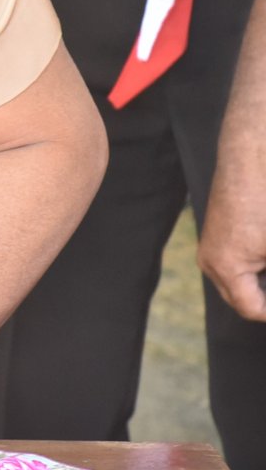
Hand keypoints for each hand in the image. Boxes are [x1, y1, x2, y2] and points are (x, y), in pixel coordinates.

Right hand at [199, 159, 265, 320]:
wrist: (250, 160)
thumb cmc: (263, 201)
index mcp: (225, 267)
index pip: (251, 309)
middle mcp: (210, 261)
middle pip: (240, 300)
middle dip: (262, 299)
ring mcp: (210, 248)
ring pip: (236, 284)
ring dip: (258, 286)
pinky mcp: (217, 236)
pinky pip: (233, 266)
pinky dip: (252, 271)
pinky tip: (264, 260)